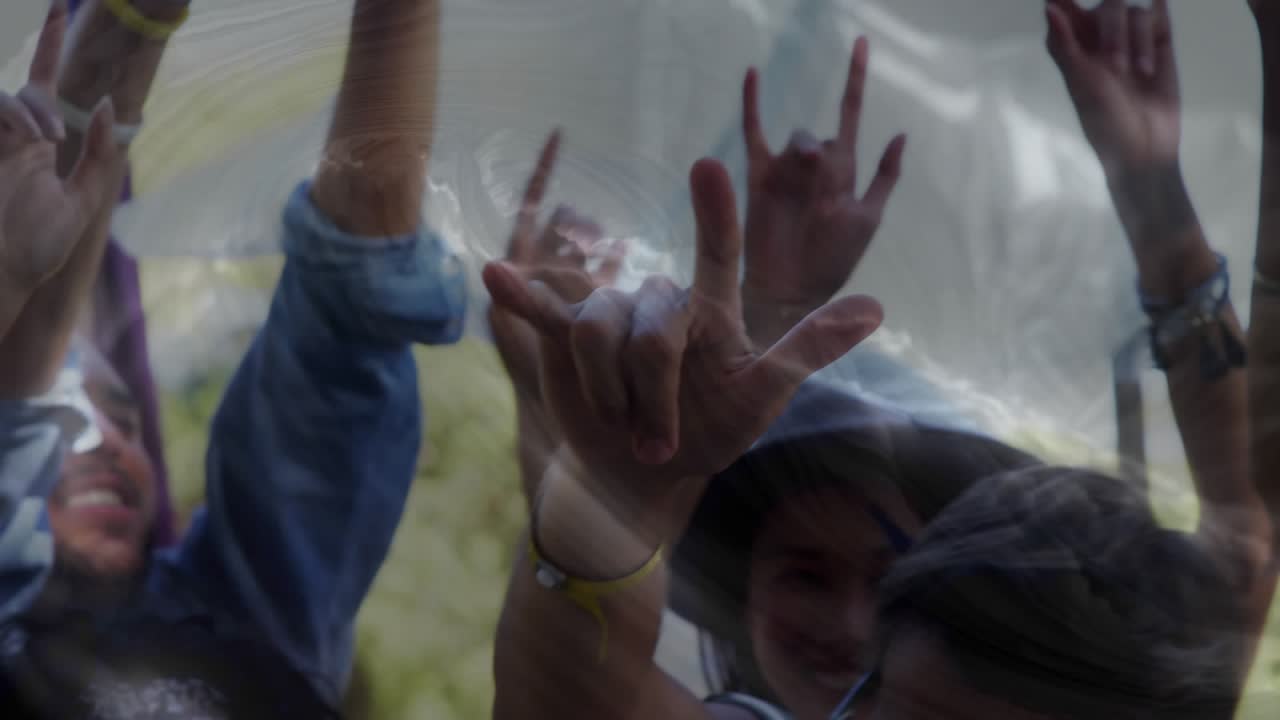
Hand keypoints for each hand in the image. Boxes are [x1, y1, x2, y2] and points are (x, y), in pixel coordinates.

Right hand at [0, 1, 117, 293]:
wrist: (4, 274)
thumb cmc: (40, 245)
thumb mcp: (82, 199)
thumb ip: (97, 154)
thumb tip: (105, 105)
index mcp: (37, 147)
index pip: (43, 85)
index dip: (47, 45)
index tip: (57, 7)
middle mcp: (12, 139)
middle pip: (24, 88)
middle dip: (37, 88)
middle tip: (52, 136)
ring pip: (4, 99)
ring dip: (26, 113)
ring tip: (43, 142)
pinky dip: (12, 114)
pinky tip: (30, 138)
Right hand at [483, 158, 882, 492]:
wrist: (645, 473)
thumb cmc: (712, 429)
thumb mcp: (766, 395)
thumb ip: (811, 349)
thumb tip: (876, 306)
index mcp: (710, 311)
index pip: (717, 254)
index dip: (714, 214)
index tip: (708, 165)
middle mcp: (661, 302)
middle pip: (652, 330)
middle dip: (655, 397)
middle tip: (662, 444)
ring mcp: (613, 316)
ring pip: (601, 333)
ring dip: (612, 395)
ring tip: (626, 428)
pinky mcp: (569, 340)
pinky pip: (547, 315)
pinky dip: (520, 297)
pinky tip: (492, 274)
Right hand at [740, 37, 905, 343]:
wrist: (791, 289)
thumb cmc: (833, 259)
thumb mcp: (868, 217)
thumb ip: (884, 177)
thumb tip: (899, 133)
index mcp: (843, 171)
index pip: (850, 115)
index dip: (854, 80)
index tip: (860, 41)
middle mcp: (813, 166)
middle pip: (822, 135)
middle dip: (827, 155)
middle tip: (824, 188)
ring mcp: (785, 170)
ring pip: (796, 139)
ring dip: (804, 154)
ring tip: (805, 182)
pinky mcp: (758, 177)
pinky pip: (754, 133)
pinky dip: (753, 104)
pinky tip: (752, 74)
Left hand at [1046, 0, 1179, 180]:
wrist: (1145, 146)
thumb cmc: (1104, 120)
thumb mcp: (1081, 84)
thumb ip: (1066, 43)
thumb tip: (1049, 6)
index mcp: (1073, 46)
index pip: (1064, 6)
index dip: (1066, 0)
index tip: (1086, 29)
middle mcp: (1099, 37)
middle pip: (1108, 4)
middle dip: (1113, 30)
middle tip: (1117, 66)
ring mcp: (1130, 39)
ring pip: (1134, 11)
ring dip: (1138, 40)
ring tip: (1139, 73)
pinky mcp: (1159, 43)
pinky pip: (1157, 14)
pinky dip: (1157, 18)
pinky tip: (1159, 9)